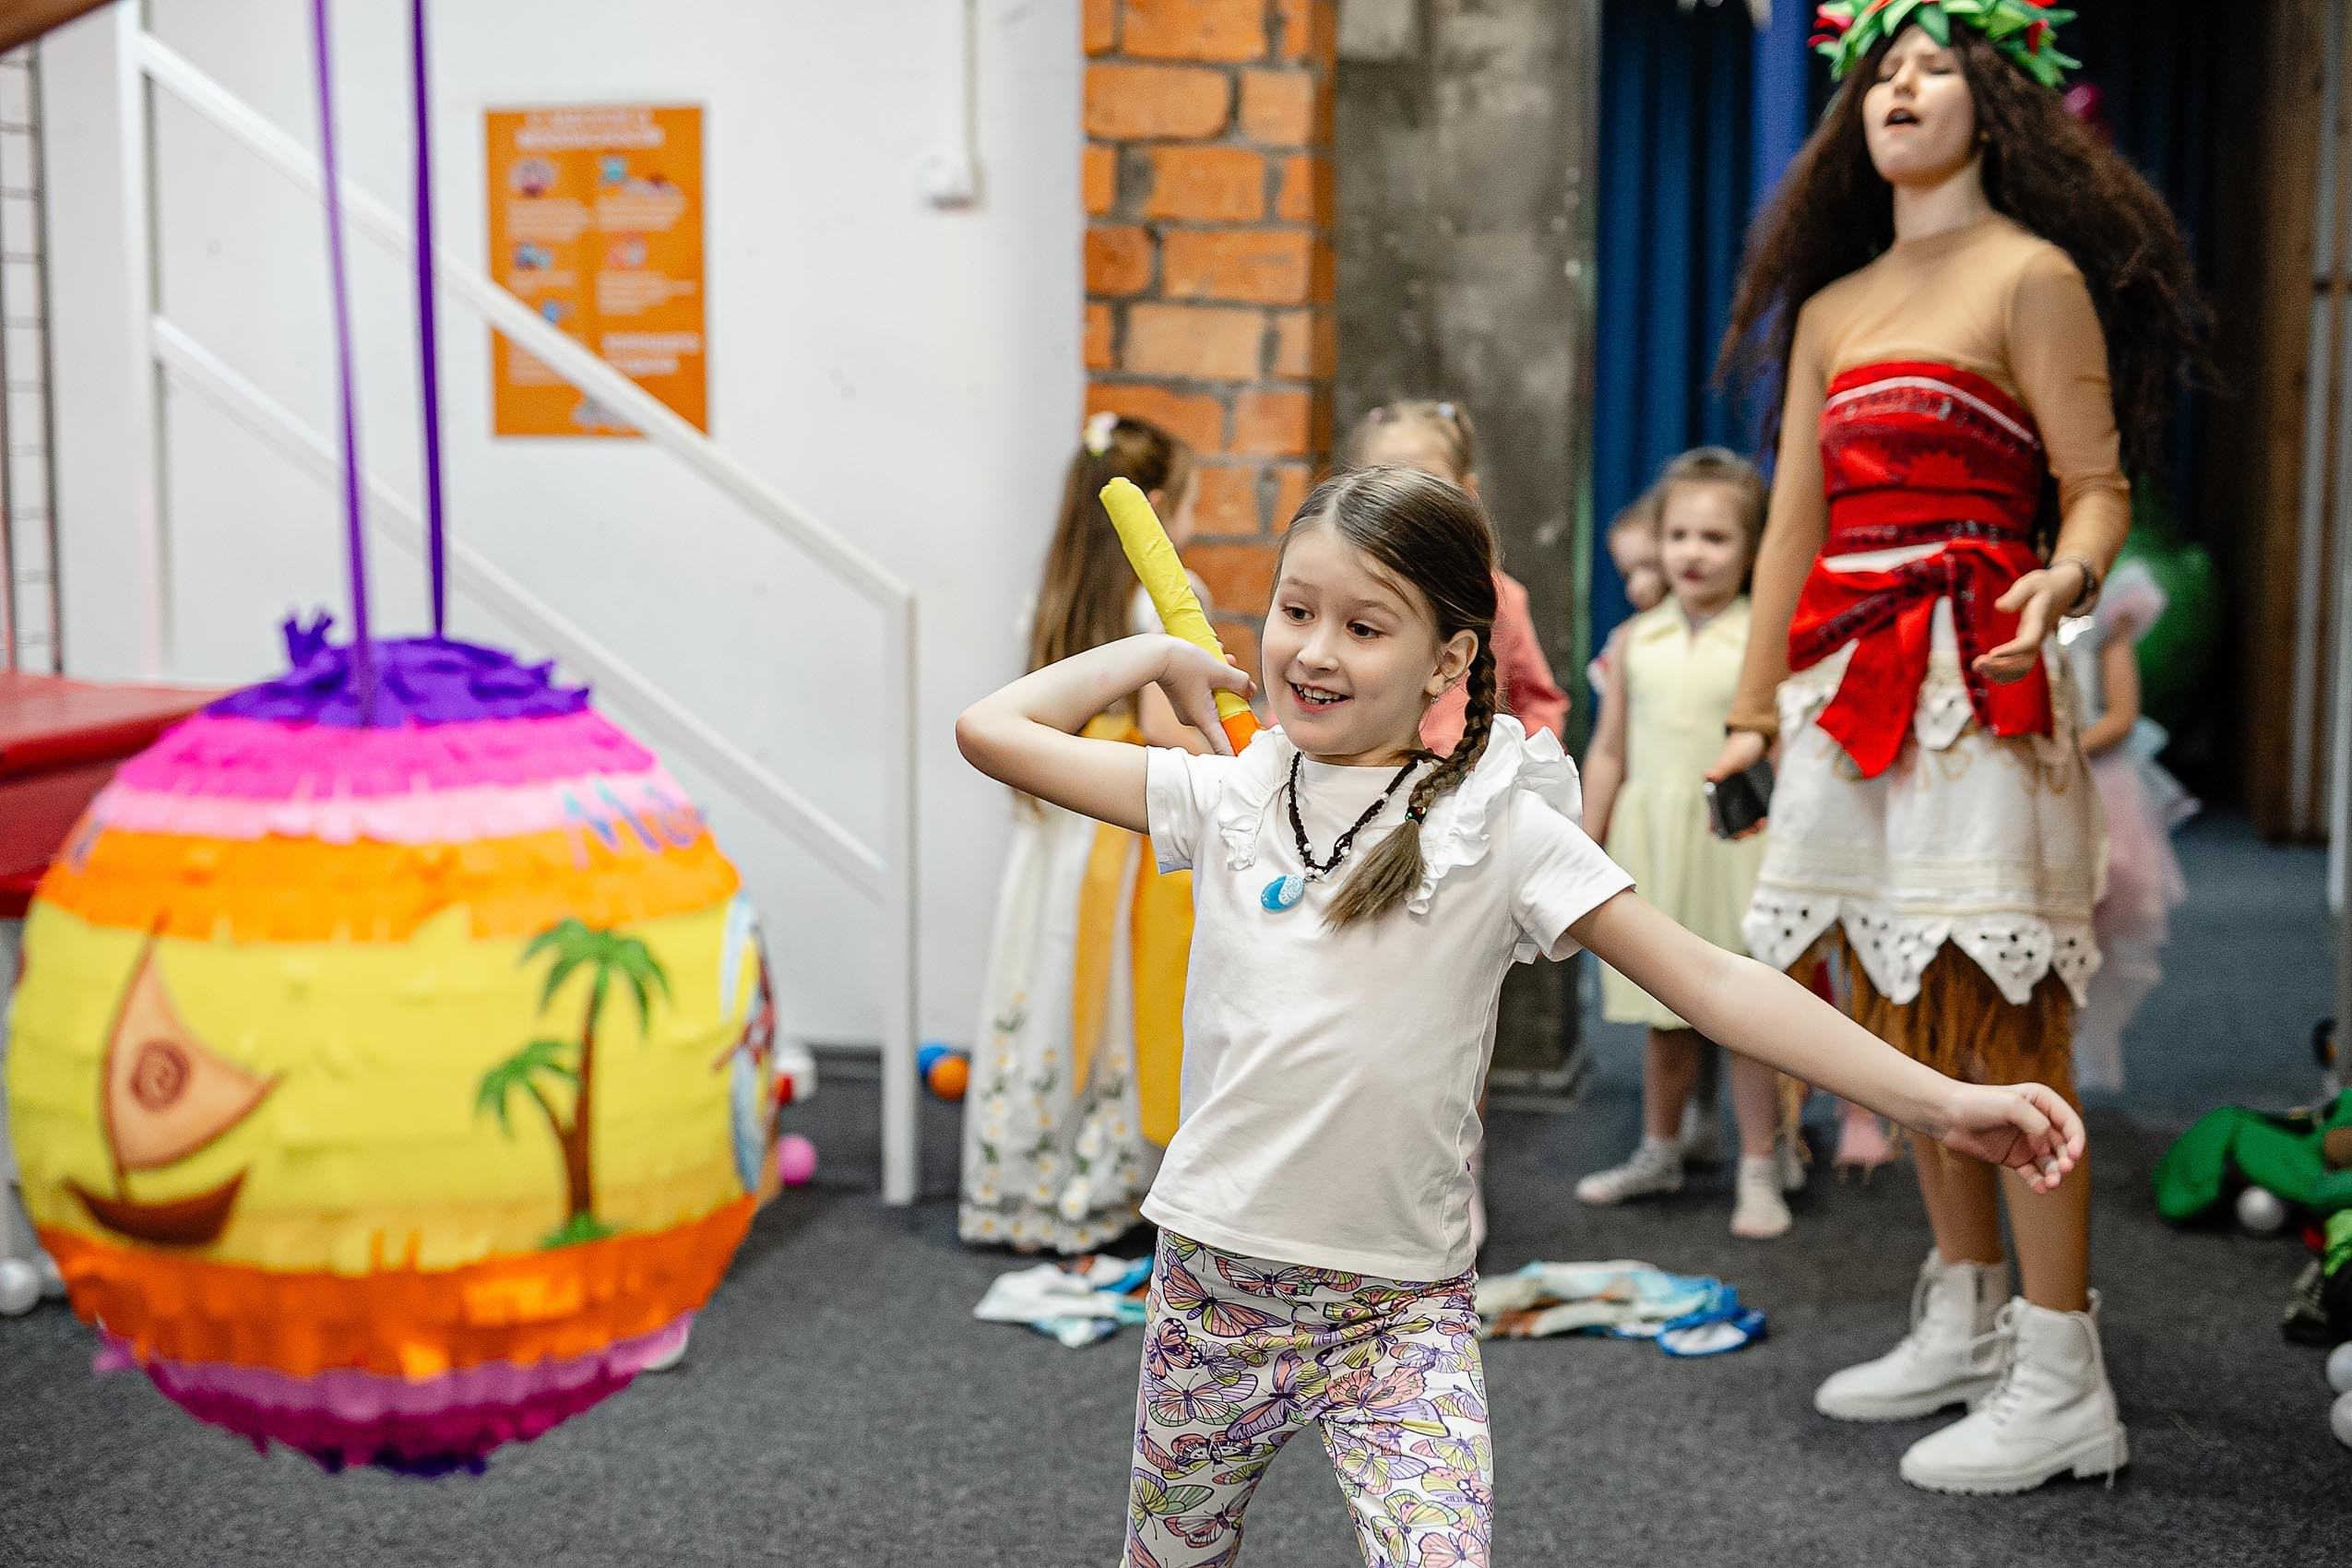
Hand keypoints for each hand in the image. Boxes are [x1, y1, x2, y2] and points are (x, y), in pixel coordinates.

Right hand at [1156, 638, 1255, 755]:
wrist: (1154, 654)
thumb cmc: (1183, 663)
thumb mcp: (1219, 669)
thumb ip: (1240, 681)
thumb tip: (1250, 689)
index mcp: (1204, 719)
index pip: (1223, 746)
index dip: (1237, 752)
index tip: (1249, 756)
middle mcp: (1195, 719)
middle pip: (1225, 715)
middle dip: (1235, 693)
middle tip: (1236, 674)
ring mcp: (1188, 709)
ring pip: (1217, 698)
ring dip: (1225, 679)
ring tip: (1224, 659)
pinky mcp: (1184, 698)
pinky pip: (1205, 691)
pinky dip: (1212, 676)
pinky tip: (1214, 657)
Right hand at [1703, 729, 1771, 838]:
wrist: (1763, 737)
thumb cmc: (1741, 748)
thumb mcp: (1731, 759)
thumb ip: (1721, 769)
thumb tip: (1708, 777)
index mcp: (1719, 795)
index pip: (1715, 821)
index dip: (1720, 830)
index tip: (1730, 832)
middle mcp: (1732, 801)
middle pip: (1734, 826)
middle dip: (1742, 832)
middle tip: (1752, 828)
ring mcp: (1748, 801)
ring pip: (1749, 824)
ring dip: (1754, 828)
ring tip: (1762, 822)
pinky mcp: (1763, 798)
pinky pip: (1763, 815)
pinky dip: (1765, 819)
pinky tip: (1768, 817)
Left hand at [1935, 1082, 2085, 1192]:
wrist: (1947, 1115)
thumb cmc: (1978, 1103)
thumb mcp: (2012, 1106)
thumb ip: (2037, 1124)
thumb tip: (2047, 1148)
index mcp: (2043, 1102)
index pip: (2070, 1123)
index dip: (2077, 1140)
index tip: (2073, 1155)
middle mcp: (2039, 1122)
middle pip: (2064, 1146)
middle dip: (2067, 1160)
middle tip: (2061, 1170)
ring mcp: (2028, 1142)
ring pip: (2051, 1163)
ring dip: (2055, 1174)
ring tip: (2051, 1183)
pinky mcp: (2014, 1158)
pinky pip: (2033, 1174)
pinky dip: (2039, 1182)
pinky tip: (2041, 1189)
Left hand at [1972, 564, 2086, 684]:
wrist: (2061, 591)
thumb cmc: (2043, 585)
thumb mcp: (2031, 583)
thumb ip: (2016, 595)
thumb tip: (1999, 607)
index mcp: (2038, 623)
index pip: (2028, 642)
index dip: (2012, 651)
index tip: (1992, 654)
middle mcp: (2038, 638)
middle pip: (2024, 662)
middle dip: (2001, 667)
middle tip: (1977, 663)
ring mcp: (2034, 646)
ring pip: (2022, 669)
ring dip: (1999, 673)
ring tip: (1976, 666)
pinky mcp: (2028, 649)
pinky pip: (2019, 669)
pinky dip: (2003, 674)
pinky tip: (1984, 669)